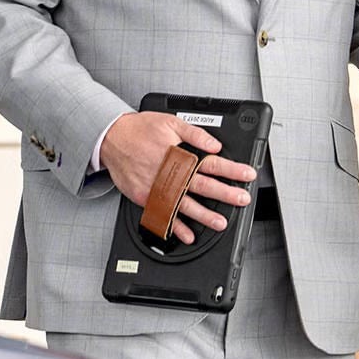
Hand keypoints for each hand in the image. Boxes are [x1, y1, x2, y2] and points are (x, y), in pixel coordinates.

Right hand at [100, 112, 255, 244]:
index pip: (212, 163)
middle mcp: (170, 172)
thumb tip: (215, 145)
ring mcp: (157, 187)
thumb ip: (195, 134)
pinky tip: (188, 235)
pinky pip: (162, 214)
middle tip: (242, 199)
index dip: (232, 170)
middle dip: (225, 194)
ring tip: (220, 223)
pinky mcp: (144, 197)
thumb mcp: (170, 122)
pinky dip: (175, 227)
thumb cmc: (140, 129)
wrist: (111, 138)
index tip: (247, 175)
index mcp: (179, 154)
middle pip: (203, 185)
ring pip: (185, 204)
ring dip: (204, 215)